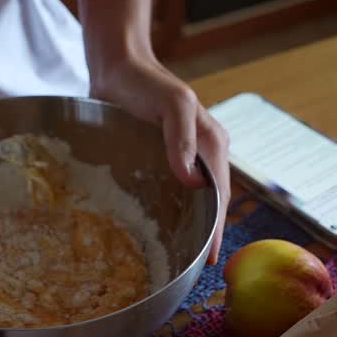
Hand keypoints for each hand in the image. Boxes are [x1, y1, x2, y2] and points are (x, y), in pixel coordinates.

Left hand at [90, 52, 229, 264]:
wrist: (117, 66)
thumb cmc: (144, 82)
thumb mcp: (170, 103)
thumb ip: (182, 137)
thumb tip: (193, 180)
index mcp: (212, 142)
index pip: (219, 194)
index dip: (216, 228)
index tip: (208, 259)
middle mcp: (204, 152)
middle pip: (212, 201)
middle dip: (209, 234)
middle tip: (198, 270)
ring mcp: (184, 156)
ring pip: (196, 198)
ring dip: (193, 226)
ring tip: (183, 260)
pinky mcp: (165, 157)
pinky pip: (175, 190)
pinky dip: (175, 212)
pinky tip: (165, 230)